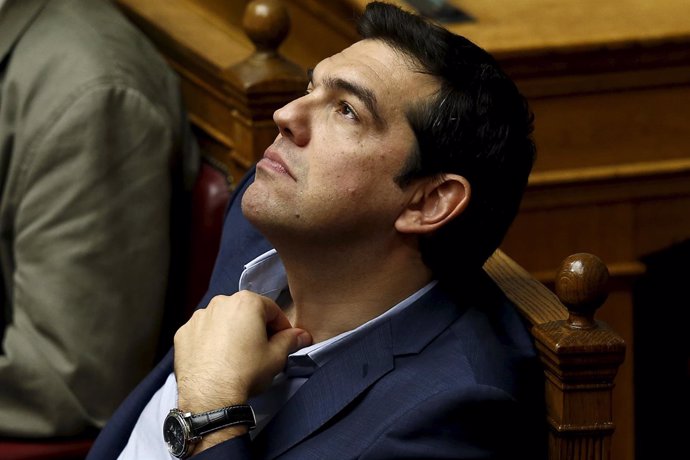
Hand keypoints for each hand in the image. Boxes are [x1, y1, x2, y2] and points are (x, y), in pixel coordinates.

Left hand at [173, 290, 311, 412]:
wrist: (211, 397)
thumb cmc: (245, 372)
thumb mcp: (277, 357)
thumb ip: (290, 340)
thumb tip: (301, 335)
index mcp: (247, 302)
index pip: (272, 310)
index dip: (281, 327)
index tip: (283, 340)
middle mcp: (220, 303)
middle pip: (245, 312)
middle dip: (254, 327)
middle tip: (260, 350)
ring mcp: (199, 317)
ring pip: (222, 320)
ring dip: (230, 332)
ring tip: (236, 356)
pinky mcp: (183, 333)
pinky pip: (202, 333)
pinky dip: (210, 341)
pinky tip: (217, 359)